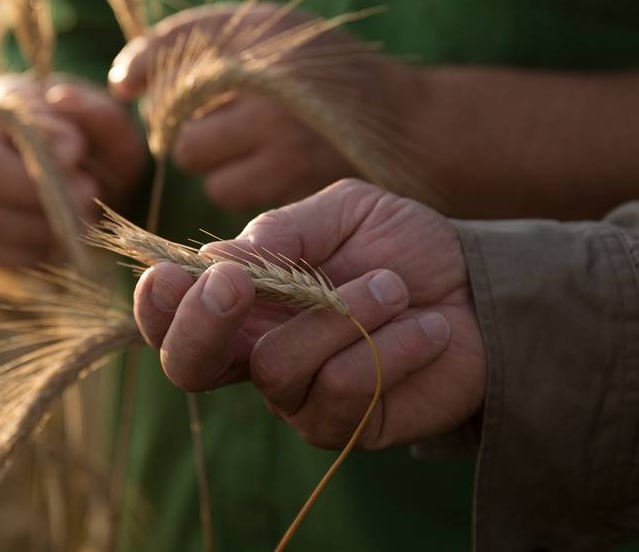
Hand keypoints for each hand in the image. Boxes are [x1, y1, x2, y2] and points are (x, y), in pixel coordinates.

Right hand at [0, 75, 143, 267]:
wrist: (98, 179)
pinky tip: (64, 242)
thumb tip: (60, 100)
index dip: (39, 141)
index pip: (2, 119)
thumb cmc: (98, 143)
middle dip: (41, 191)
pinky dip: (32, 252)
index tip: (78, 152)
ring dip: (42, 226)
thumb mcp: (110, 121)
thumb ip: (91, 108)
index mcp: (1, 103)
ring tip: (83, 219)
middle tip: (87, 193)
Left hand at [108, 3, 409, 212]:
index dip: (142, 65)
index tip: (124, 87)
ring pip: (199, 158)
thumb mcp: (272, 38)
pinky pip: (228, 191)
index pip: (175, 43)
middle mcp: (271, 78)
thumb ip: (200, 45)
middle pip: (179, 113)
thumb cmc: (325, 79)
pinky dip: (235, 184)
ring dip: (209, 158)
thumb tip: (124, 86)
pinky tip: (263, 170)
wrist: (407, 124)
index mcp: (265, 32)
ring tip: (243, 147)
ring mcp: (281, 132)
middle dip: (183, 124)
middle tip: (211, 121)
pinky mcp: (290, 178)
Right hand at [131, 179, 485, 449]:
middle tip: (235, 285)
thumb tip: (218, 257)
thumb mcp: (344, 212)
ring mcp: (298, 395)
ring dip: (339, 315)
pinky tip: (427, 327)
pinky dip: (388, 348)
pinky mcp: (347, 426)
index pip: (173, 315)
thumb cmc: (404, 245)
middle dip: (200, 325)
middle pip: (189, 366)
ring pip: (276, 367)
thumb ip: (283, 231)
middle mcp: (257, 351)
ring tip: (396, 286)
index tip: (170, 275)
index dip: (157, 304)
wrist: (481, 286)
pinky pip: (340, 391)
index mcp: (244, 299)